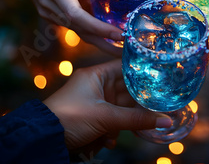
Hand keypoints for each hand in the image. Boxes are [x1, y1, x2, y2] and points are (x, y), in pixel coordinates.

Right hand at [24, 0, 123, 54]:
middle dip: (104, 43)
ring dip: (100, 42)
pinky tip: (108, 40)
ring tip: (122, 49)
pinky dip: (92, 35)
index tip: (119, 34)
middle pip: (80, 31)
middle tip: (126, 51)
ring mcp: (50, 16)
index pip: (77, 15)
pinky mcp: (53, 21)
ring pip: (79, 33)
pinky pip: (75, 29)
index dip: (98, 27)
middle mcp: (51, 7)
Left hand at [43, 60, 171, 153]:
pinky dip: (115, 130)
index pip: (125, 67)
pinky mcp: (92, 119)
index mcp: (96, 75)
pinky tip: (111, 140)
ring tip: (139, 127)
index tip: (161, 76)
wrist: (43, 139)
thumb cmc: (70, 117)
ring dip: (127, 120)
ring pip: (121, 108)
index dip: (142, 71)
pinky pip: (112, 121)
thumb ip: (137, 119)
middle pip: (127, 90)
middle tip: (159, 106)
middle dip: (140, 101)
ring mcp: (94, 103)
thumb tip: (166, 120)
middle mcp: (96, 86)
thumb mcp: (106, 118)